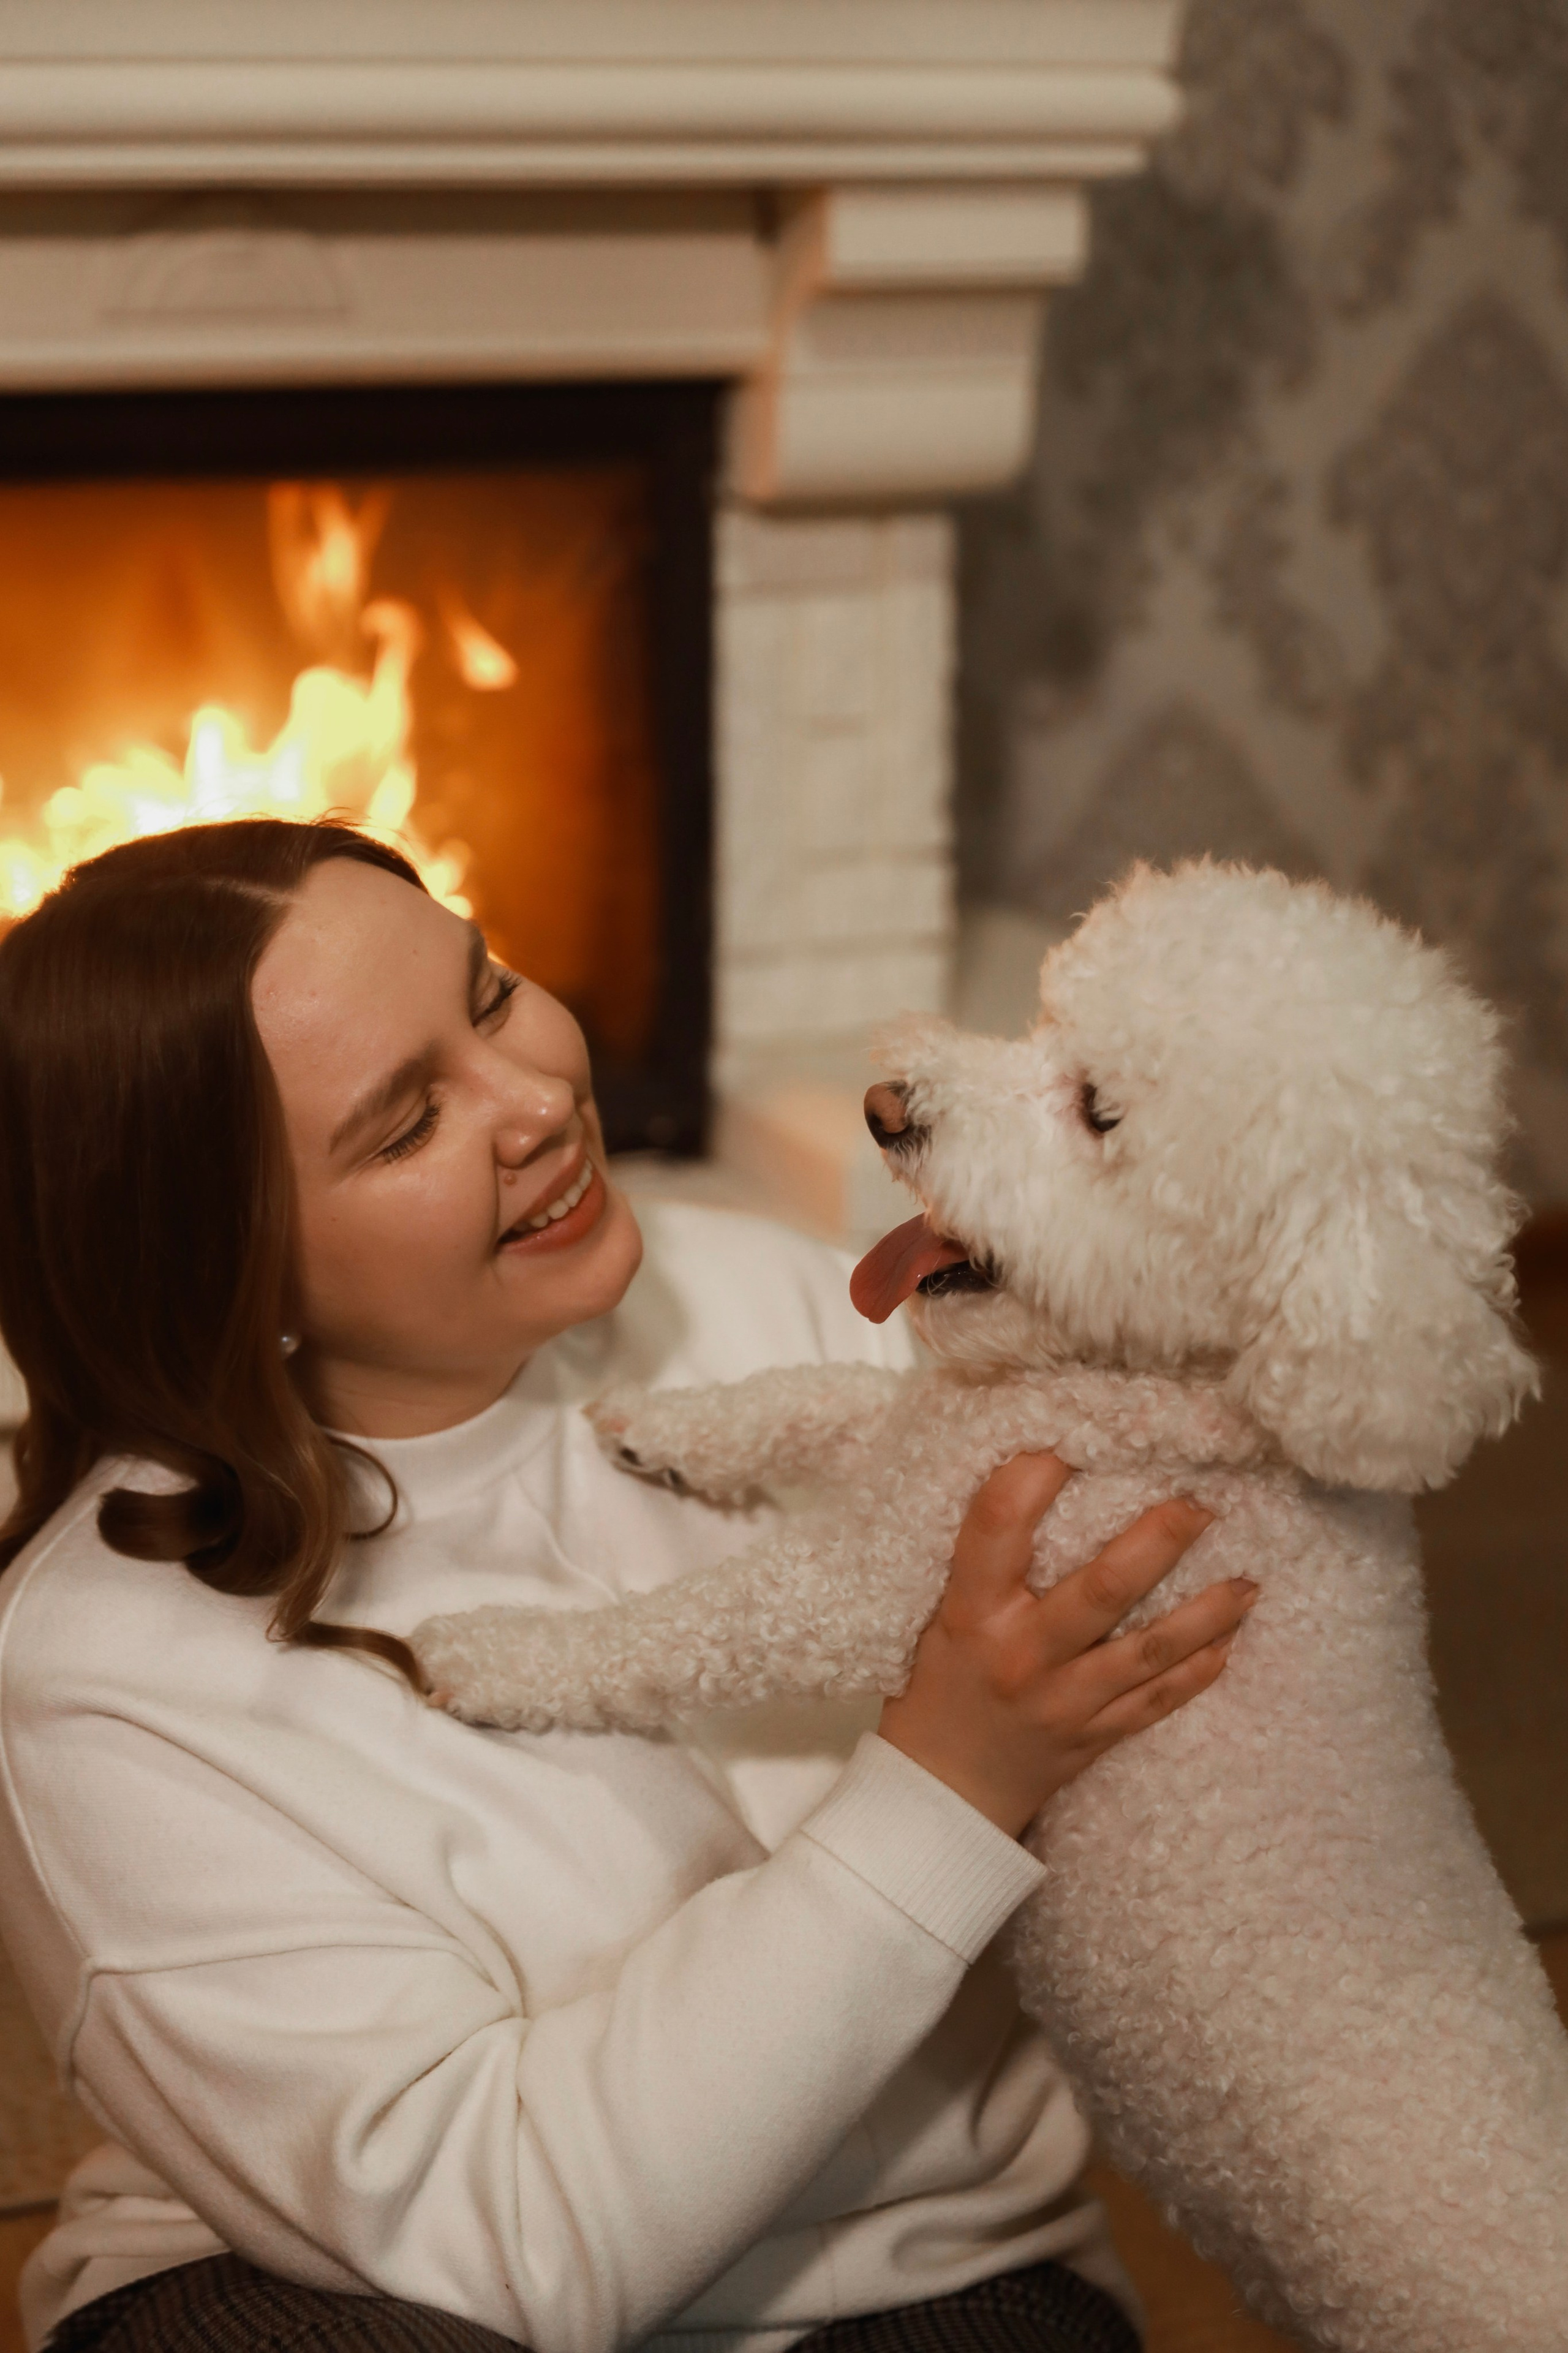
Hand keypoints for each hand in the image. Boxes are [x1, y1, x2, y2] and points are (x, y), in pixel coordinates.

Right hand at [878, 1452, 1255, 1836]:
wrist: (941, 1792)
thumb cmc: (937, 1683)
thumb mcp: (939, 1613)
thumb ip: (983, 1560)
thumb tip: (1035, 1473)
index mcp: (971, 1612)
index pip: (998, 1528)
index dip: (1034, 1476)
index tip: (1071, 1437)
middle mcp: (1021, 1656)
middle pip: (1100, 1590)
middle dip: (1158, 1542)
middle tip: (1201, 1503)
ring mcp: (1063, 1703)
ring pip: (1147, 1652)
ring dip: (1204, 1614)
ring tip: (1247, 1580)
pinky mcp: (1094, 1738)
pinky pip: (1156, 1703)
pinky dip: (1197, 1672)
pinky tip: (1231, 1641)